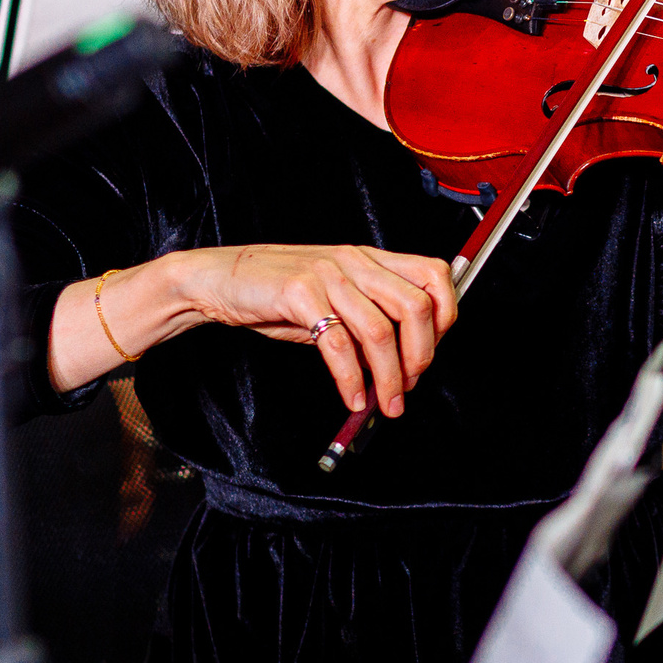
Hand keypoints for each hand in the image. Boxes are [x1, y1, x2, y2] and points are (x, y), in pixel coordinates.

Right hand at [126, 244, 458, 418]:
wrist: (217, 278)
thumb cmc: (276, 292)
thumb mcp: (332, 297)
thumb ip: (366, 320)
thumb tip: (402, 365)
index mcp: (368, 258)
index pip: (433, 275)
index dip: (445, 317)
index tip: (430, 353)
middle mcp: (354, 260)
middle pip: (416, 306)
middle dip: (422, 355)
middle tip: (409, 387)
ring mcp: (327, 274)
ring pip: (380, 331)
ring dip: (388, 378)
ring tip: (384, 405)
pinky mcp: (298, 293)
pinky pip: (337, 344)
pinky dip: (350, 380)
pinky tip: (351, 398)